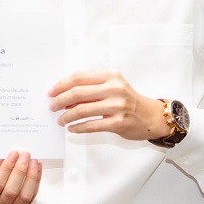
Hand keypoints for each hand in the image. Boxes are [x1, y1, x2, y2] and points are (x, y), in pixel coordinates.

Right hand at [0, 152, 40, 203]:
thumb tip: (10, 159)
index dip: (7, 168)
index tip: (14, 155)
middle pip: (12, 191)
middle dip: (20, 170)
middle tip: (25, 156)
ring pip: (24, 196)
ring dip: (31, 177)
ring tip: (33, 163)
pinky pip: (31, 199)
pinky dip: (35, 184)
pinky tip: (36, 172)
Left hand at [50, 70, 169, 139]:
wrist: (152, 116)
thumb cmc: (128, 100)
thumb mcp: (113, 87)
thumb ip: (91, 89)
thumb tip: (64, 97)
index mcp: (110, 75)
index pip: (79, 77)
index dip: (61, 85)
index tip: (51, 92)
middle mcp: (114, 88)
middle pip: (77, 92)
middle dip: (60, 101)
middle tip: (52, 107)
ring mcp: (117, 106)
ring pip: (82, 110)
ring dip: (66, 116)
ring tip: (60, 120)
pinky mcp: (118, 123)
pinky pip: (91, 125)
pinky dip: (77, 128)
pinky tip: (71, 129)